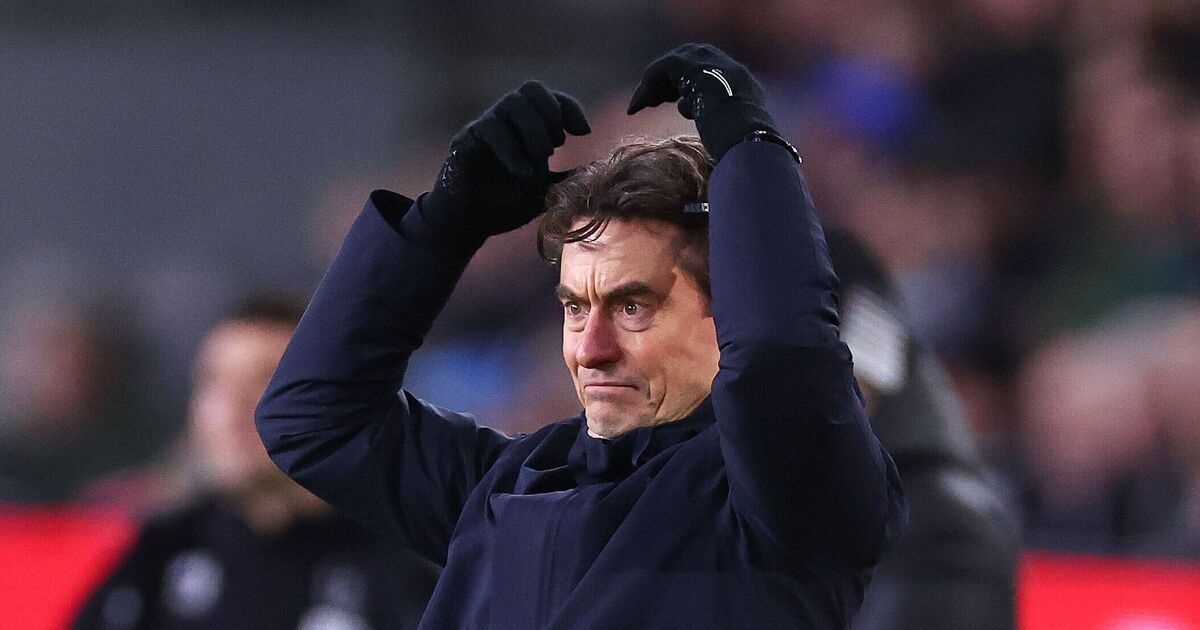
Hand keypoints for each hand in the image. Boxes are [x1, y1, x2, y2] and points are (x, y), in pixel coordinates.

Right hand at [423, 80, 589, 242]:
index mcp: (527, 128)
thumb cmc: (505, 206)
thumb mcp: (546, 193)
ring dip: (534, 130)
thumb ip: (568, 178)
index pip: (551, 98)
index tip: (583, 132)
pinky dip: (512, 149)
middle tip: (556, 146)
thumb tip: (601, 169)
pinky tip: (521, 173)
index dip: (570, 108)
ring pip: (513, 102)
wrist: (471, 225)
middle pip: (532, 88)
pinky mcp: (465, 140)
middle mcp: (506, 120)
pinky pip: (491, 128)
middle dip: (551, 113)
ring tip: (539, 160)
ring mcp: (485, 127)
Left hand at [627, 43, 778, 161]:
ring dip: (655, 85)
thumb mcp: (736, 142)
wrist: (751, 146)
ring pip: (676, 63)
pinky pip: (663, 68)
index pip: (714, 74)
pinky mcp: (697, 69)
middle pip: (692, 60)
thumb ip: (723, 135)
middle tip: (654, 101)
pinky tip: (636, 108)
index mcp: (745, 87)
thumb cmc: (746, 158)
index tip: (679, 104)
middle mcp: (732, 70)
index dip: (692, 86)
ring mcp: (716, 66)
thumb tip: (716, 151)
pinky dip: (646, 87)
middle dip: (671, 78)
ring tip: (640, 106)